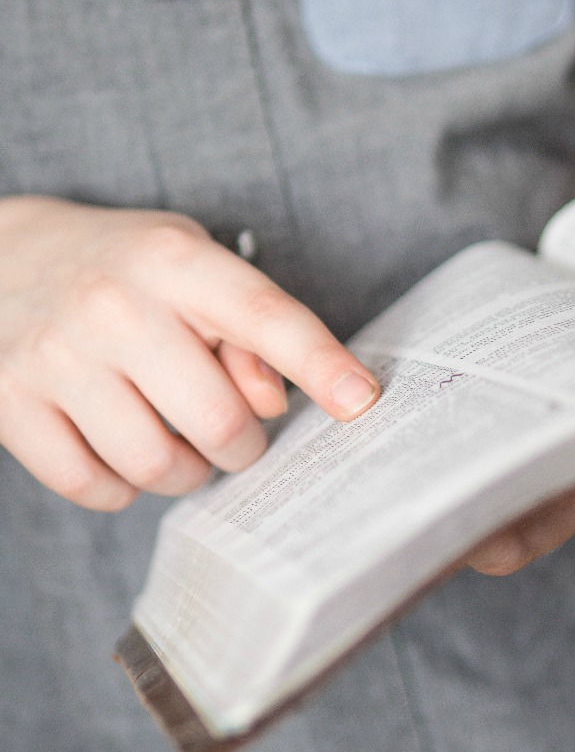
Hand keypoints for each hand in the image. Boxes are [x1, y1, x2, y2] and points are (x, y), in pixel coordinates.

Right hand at [0, 196, 379, 510]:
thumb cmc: (123, 269)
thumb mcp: (192, 266)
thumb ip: (248, 330)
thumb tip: (276, 403)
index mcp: (173, 262)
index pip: (263, 317)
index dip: (320, 363)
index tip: (363, 401)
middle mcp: (113, 306)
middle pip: (218, 421)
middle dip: (244, 446)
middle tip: (235, 435)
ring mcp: (53, 358)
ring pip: (156, 465)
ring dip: (189, 473)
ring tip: (184, 445)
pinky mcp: (8, 404)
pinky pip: (91, 486)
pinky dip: (125, 489)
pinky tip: (127, 454)